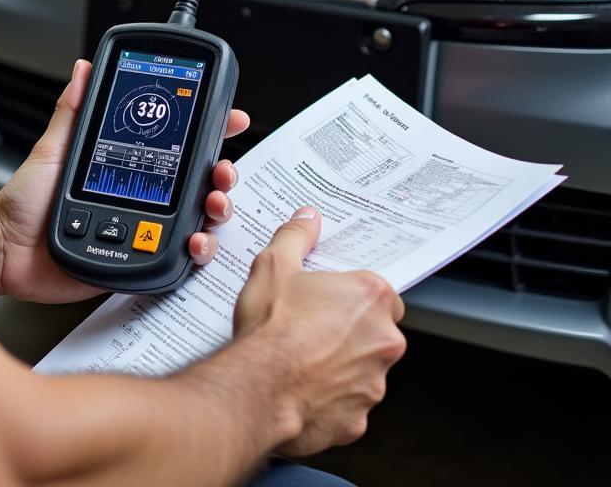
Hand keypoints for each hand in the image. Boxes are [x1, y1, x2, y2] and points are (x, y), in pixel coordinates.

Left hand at [0, 58, 249, 302]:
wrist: (7, 249)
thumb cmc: (26, 201)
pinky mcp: (140, 260)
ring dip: (216, 210)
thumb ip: (73, 109)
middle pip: (198, 181)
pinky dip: (197, 251)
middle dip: (221, 173)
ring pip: (197, 218)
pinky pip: (179, 257)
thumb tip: (84, 68)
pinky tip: (195, 243)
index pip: (178, 144)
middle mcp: (143, 195)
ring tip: (212, 204)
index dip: (208, 130)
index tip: (229, 117)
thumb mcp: (54, 148)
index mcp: (128, 165)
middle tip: (222, 171)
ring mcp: (145, 228)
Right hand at [231, 207, 406, 455]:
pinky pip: (348, 403)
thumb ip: (296, 237)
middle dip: (350, 330)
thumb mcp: (274, 266)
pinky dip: (330, 398)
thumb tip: (307, 219)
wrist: (256, 389)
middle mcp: (383, 341)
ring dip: (341, 365)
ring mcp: (373, 383)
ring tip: (301, 358)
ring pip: (364, 369)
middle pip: (377, 331)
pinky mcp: (357, 420)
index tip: (332, 299)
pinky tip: (301, 387)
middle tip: (313, 326)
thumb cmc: (270, 330)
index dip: (354, 296)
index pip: (381, 293)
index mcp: (370, 298)